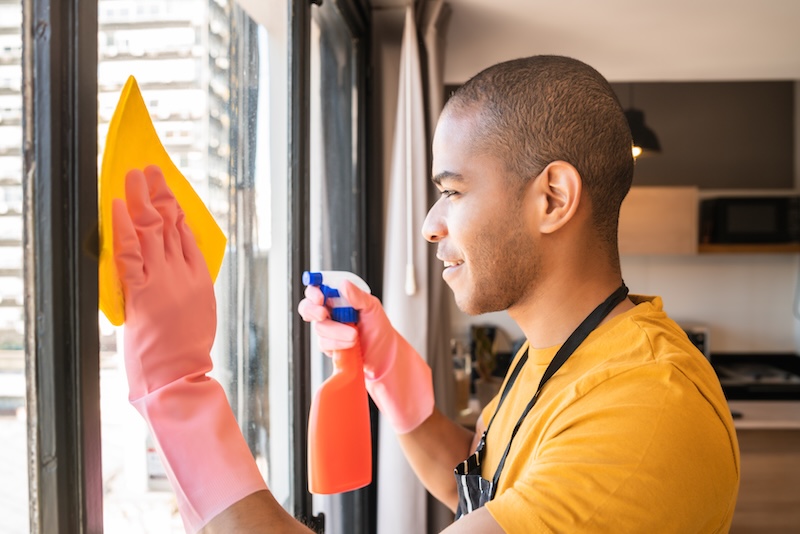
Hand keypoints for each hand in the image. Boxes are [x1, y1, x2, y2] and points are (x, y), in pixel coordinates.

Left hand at [113, 165, 265, 532]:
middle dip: (159, 194)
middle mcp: (183, 274)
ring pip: (152, 232)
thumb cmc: (186, 352)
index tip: (168, 189)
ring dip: (142, 201)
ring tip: (135, 176)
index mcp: (199, 279)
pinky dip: (124, 228)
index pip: (187, 234)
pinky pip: (130, 253)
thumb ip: (188, 284)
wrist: (178, 377)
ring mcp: (164, 282)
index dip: (176, 208)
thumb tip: (177, 264)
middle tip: (149, 170)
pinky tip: (119, 207)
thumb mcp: (198, 311)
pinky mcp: (143, 292)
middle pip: (170, 225)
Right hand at [298, 279, 434, 432]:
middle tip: (324, 314)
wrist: (383, 354)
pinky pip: (324, 343)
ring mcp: (327, 329)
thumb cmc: (378, 327)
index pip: (317, 289)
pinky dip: (338, 344)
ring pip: (319, 327)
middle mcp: (330, 312)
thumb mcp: (372, 307)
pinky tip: (350, 345)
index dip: (313, 291)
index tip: (320, 297)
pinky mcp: (328, 345)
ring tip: (355, 335)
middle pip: (307, 307)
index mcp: (339, 297)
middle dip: (312, 310)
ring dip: (336, 332)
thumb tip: (343, 285)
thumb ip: (358, 296)